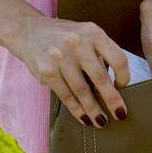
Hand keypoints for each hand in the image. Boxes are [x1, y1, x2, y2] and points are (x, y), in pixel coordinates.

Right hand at [8, 15, 128, 127]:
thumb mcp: (85, 34)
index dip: (124, 76)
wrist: (27, 31)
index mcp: (93, 33)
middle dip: (112, 100)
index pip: (117, 58)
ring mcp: (61, 57)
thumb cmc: (63, 36)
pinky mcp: (47, 71)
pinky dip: (76, 109)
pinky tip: (84, 117)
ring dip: (93, 109)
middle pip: (101, 77)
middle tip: (120, 114)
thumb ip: (99, 52)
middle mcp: (78, 43)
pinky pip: (66, 95)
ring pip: (82, 90)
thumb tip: (114, 84)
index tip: (123, 87)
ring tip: (101, 121)